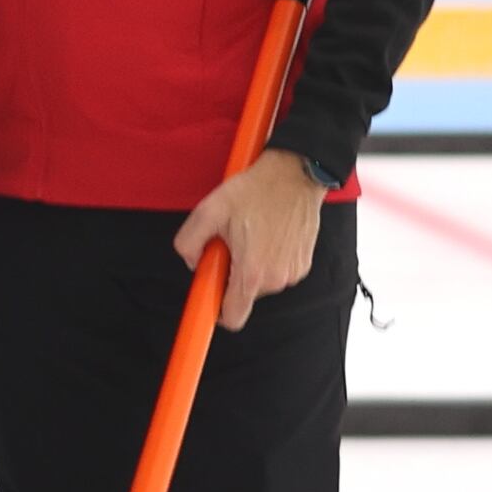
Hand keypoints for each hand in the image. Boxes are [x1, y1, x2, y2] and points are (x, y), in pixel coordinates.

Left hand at [174, 148, 328, 328]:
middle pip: (243, 296)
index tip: (209, 298)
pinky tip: (266, 232)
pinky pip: (277, 271)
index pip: (233, 317)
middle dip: (231, 276)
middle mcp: (276, 279)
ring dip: (250, 265)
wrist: (295, 174)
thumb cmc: (254, 191)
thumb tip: (193, 262)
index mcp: (252, 273)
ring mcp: (293, 273)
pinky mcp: (303, 263)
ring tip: (250, 233)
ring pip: (260, 283)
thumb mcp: (208, 212)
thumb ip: (188, 243)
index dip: (216, 311)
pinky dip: (267, 258)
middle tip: (229, 243)